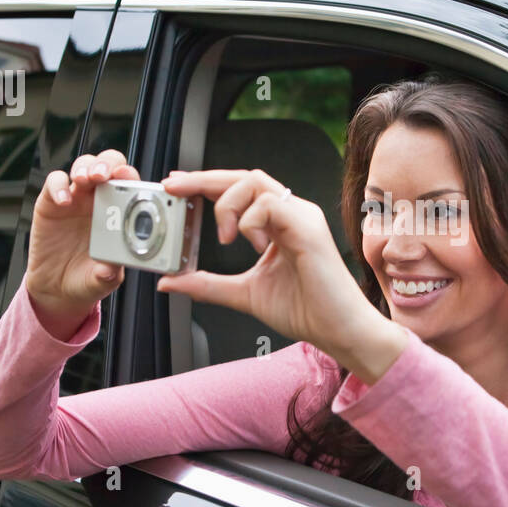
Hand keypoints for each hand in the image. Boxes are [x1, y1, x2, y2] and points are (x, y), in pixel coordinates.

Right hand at [25, 149, 139, 338]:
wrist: (57, 287)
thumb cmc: (87, 278)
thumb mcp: (102, 280)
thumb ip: (107, 274)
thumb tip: (109, 269)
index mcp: (120, 213)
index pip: (129, 184)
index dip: (130, 177)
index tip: (129, 179)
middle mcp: (99, 200)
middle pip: (108, 165)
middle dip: (108, 164)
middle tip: (104, 175)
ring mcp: (76, 198)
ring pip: (83, 166)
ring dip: (85, 167)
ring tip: (85, 179)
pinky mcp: (50, 202)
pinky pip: (54, 182)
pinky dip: (58, 186)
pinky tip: (63, 200)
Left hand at [156, 168, 406, 381]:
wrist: (338, 330)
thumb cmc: (306, 310)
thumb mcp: (243, 294)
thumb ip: (207, 285)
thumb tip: (170, 281)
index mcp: (278, 224)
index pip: (239, 190)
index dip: (205, 183)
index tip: (175, 188)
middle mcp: (291, 213)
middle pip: (244, 176)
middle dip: (204, 178)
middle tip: (175, 188)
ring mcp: (301, 216)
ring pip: (255, 181)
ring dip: (228, 204)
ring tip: (224, 236)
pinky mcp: (308, 227)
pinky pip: (270, 204)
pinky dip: (250, 220)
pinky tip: (251, 244)